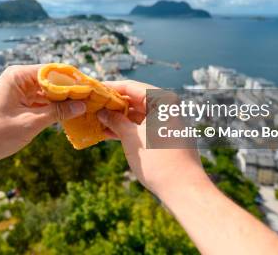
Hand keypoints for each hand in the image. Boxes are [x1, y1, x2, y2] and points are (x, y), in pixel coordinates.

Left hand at [0, 64, 86, 167]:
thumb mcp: (30, 123)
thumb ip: (57, 112)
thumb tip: (81, 105)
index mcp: (18, 76)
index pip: (53, 71)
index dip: (73, 79)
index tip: (92, 88)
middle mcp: (17, 79)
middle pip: (51, 80)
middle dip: (70, 90)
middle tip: (92, 99)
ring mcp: (16, 91)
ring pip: (46, 92)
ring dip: (62, 100)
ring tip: (84, 107)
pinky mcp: (16, 103)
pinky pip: (39, 101)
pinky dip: (52, 108)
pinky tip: (67, 115)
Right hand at [97, 80, 211, 196]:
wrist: (184, 189)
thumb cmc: (158, 161)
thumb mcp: (131, 138)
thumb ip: (115, 121)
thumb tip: (102, 112)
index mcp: (162, 101)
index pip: (131, 87)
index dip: (111, 88)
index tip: (93, 89)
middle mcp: (167, 107)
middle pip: (135, 99)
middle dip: (113, 104)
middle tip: (92, 106)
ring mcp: (167, 122)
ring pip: (138, 114)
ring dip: (119, 118)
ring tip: (97, 120)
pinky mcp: (166, 136)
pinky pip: (143, 126)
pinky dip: (128, 128)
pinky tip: (109, 133)